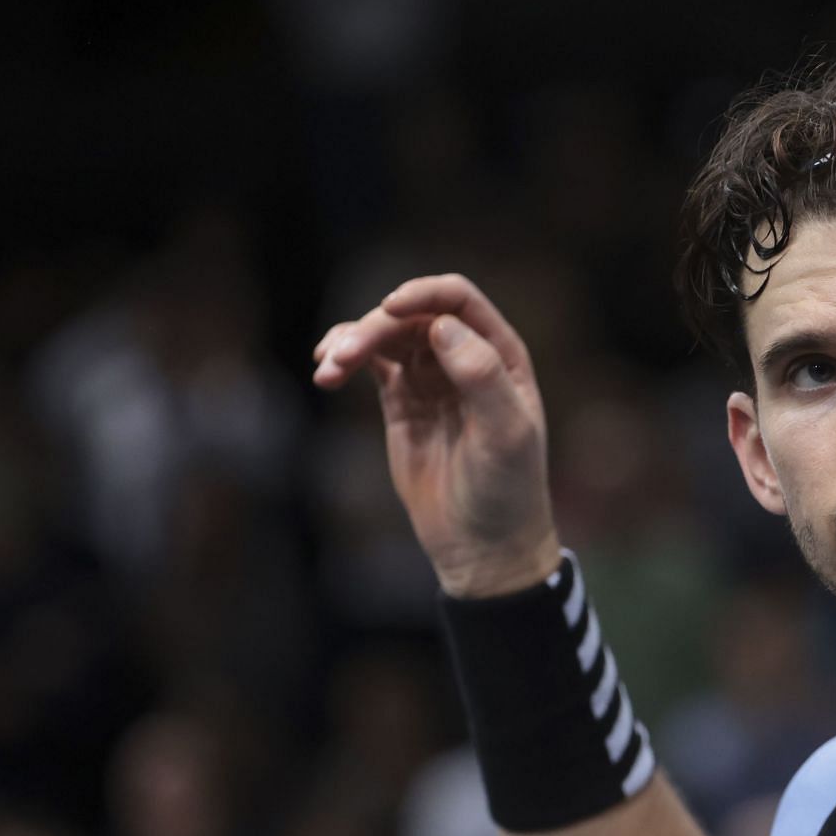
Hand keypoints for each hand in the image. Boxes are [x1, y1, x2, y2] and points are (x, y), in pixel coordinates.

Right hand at [312, 274, 560, 598]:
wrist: (484, 543)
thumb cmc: (507, 488)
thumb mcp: (505, 434)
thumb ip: (481, 377)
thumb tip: (441, 325)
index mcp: (502, 355)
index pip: (459, 301)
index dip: (424, 293)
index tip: (389, 307)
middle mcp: (466, 357)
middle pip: (414, 316)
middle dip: (376, 325)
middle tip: (343, 356)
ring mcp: (432, 378)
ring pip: (387, 336)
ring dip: (354, 340)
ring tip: (328, 367)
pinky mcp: (402, 402)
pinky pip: (372, 364)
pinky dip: (347, 358)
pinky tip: (327, 371)